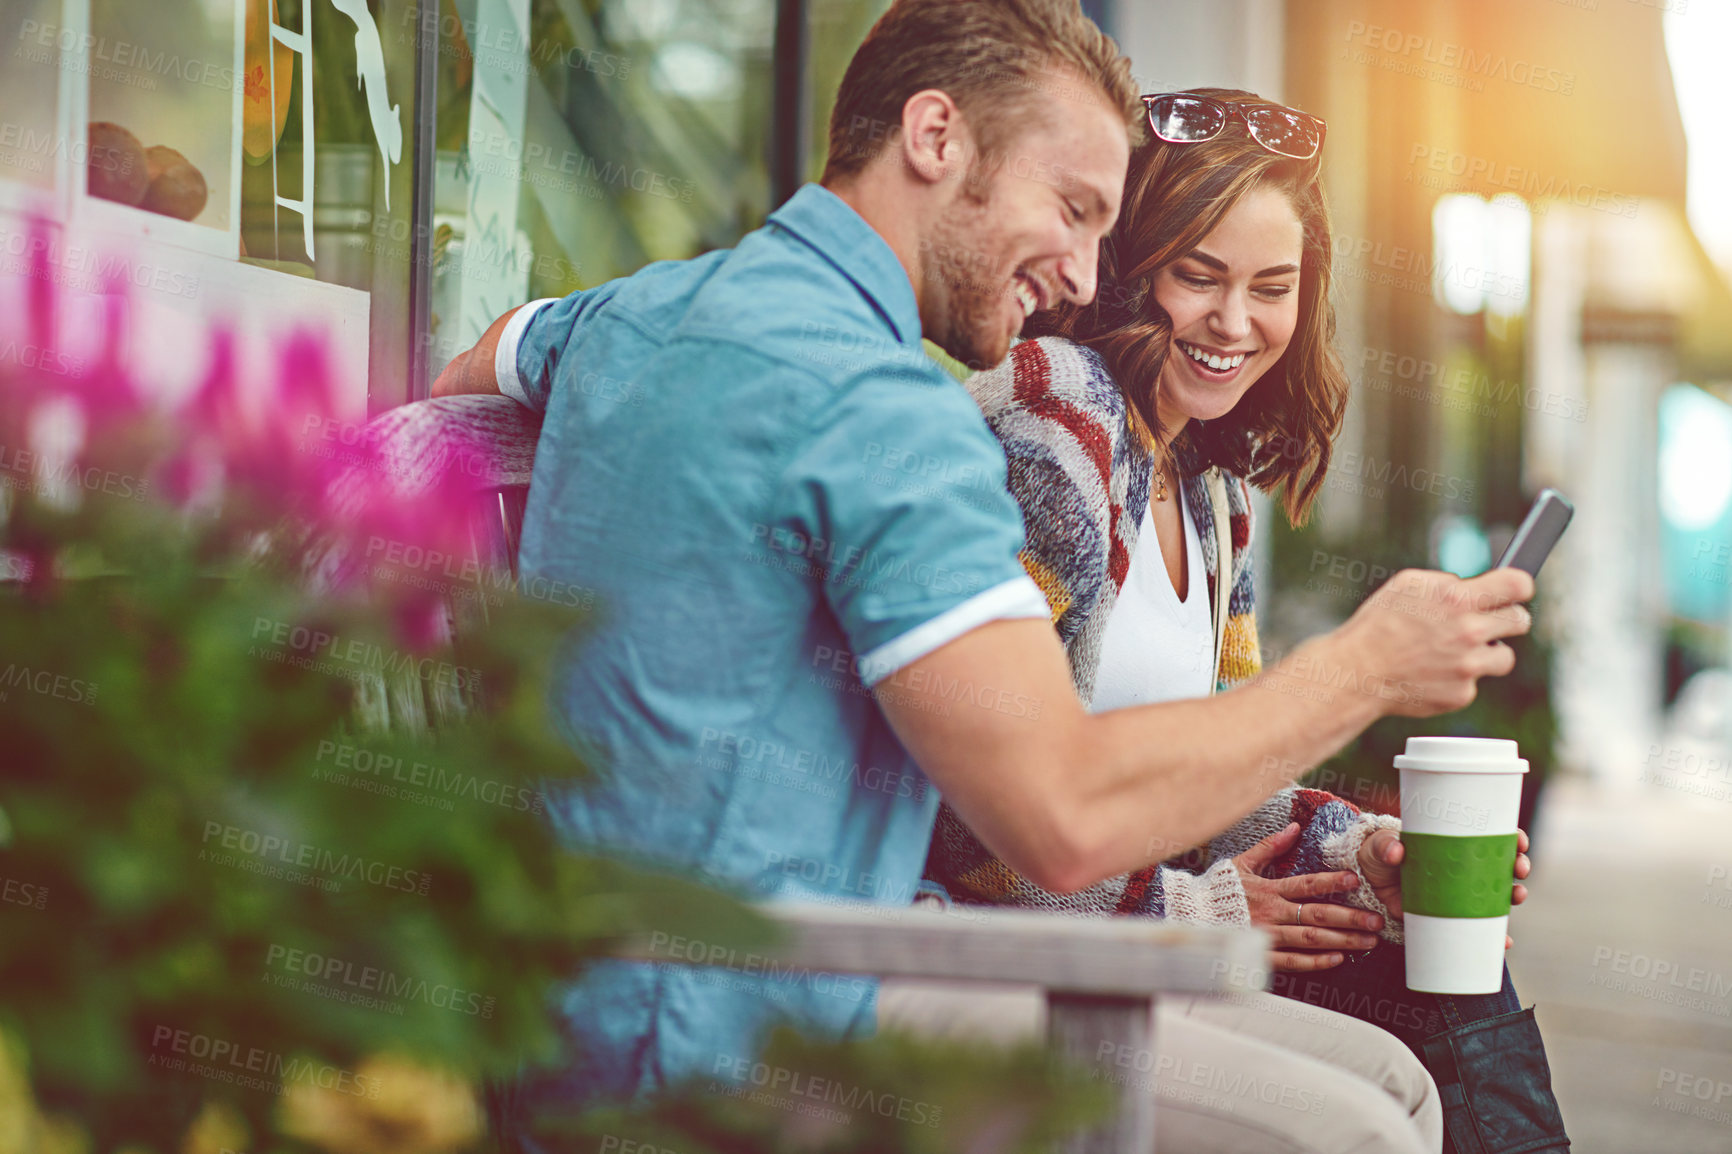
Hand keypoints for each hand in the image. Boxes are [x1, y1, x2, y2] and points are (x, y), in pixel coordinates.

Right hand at [1232, 822, 1384, 972]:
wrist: (1190, 917)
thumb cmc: (1217, 890)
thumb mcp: (1241, 863)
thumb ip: (1269, 846)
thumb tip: (1294, 827)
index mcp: (1268, 889)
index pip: (1306, 884)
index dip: (1332, 881)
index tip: (1355, 880)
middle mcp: (1271, 913)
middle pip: (1317, 915)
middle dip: (1350, 918)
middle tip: (1376, 920)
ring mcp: (1267, 936)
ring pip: (1310, 940)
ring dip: (1342, 941)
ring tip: (1368, 941)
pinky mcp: (1262, 955)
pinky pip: (1292, 961)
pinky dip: (1315, 962)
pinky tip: (1337, 959)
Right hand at [1331, 568, 1533, 717]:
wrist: (1358, 673)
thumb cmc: (1377, 625)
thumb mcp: (1408, 585)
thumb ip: (1448, 583)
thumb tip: (1472, 587)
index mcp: (1458, 600)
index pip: (1518, 585)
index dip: (1520, 586)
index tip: (1515, 591)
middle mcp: (1470, 633)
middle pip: (1520, 621)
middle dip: (1506, 618)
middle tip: (1486, 621)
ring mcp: (1469, 667)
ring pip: (1504, 657)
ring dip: (1487, 652)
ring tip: (1456, 651)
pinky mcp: (1462, 694)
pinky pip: (1474, 683)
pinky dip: (1459, 678)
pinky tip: (1433, 672)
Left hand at [1358, 827, 1531, 948]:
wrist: (1363, 885)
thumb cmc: (1375, 855)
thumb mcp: (1378, 844)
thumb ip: (1385, 845)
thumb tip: (1397, 852)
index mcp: (1450, 842)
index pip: (1489, 835)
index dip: (1510, 837)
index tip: (1519, 840)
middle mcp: (1461, 866)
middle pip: (1501, 864)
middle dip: (1518, 865)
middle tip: (1519, 869)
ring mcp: (1457, 892)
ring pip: (1496, 894)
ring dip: (1513, 896)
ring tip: (1517, 896)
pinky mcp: (1449, 915)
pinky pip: (1477, 925)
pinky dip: (1493, 935)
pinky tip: (1505, 941)